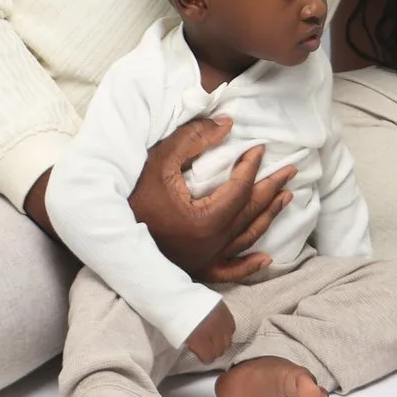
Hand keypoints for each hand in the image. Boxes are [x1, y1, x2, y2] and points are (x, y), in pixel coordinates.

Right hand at [129, 117, 291, 285]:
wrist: (106, 228)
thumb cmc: (133, 192)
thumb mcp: (160, 158)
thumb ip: (194, 138)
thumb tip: (228, 124)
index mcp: (204, 219)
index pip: (239, 189)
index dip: (252, 167)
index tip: (260, 149)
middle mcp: (210, 244)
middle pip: (250, 212)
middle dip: (271, 188)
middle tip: (290, 170)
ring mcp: (204, 260)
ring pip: (247, 238)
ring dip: (269, 216)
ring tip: (286, 197)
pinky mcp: (196, 270)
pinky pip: (230, 271)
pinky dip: (250, 266)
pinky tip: (267, 258)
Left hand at [182, 299, 235, 361]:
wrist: (181, 295)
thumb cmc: (177, 316)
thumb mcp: (180, 335)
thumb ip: (193, 346)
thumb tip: (201, 351)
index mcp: (199, 338)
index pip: (209, 357)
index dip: (205, 358)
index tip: (203, 356)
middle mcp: (213, 330)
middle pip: (220, 350)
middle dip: (214, 351)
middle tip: (208, 347)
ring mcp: (221, 320)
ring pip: (229, 340)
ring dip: (222, 342)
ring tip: (214, 338)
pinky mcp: (226, 311)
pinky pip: (232, 328)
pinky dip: (227, 331)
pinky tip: (220, 329)